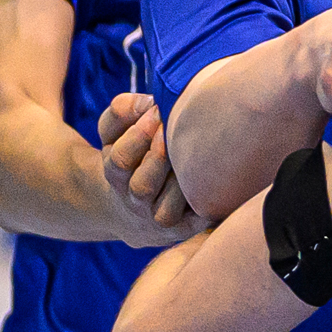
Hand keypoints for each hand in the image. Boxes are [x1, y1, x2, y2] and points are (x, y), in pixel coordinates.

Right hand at [97, 91, 195, 240]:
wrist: (133, 207)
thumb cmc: (133, 154)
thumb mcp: (116, 131)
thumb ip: (124, 110)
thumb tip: (149, 102)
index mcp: (116, 175)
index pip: (120, 160)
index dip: (139, 135)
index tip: (156, 110)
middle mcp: (135, 202)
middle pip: (143, 186)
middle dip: (160, 156)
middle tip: (175, 130)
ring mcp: (158, 219)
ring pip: (166, 210)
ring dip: (181, 183)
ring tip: (196, 155)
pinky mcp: (185, 229)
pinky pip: (194, 223)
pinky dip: (204, 204)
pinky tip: (215, 181)